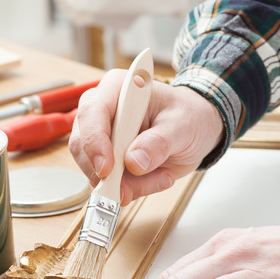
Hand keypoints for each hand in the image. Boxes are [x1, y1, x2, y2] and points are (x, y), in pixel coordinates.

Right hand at [68, 69, 222, 204]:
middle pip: (83, 145)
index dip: (95, 142)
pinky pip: (107, 182)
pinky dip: (131, 188)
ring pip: (93, 168)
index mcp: (118, 88)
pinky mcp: (107, 159)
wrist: (196, 129)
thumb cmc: (188, 116)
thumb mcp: (183, 125)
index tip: (108, 169)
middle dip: (109, 173)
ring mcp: (102, 136)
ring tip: (161, 177)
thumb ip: (159, 142)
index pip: (93, 113)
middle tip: (132, 190)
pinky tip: (156, 178)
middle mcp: (102, 111)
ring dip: (125, 184)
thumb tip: (134, 161)